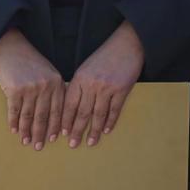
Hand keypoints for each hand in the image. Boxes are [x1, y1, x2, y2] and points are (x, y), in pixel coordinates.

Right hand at [0, 28, 64, 149]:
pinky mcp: (14, 90)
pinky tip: (14, 130)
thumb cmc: (31, 62)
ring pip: (29, 116)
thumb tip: (55, 114)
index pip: (59, 109)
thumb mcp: (49, 73)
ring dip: (27, 131)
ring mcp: (30, 89)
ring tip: (26, 142)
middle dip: (41, 133)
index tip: (54, 139)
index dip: (56, 126)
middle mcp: (45, 87)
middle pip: (44, 116)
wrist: (11, 49)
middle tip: (39, 147)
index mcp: (57, 83)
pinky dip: (14, 122)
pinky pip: (14, 111)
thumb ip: (53, 90)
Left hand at [62, 22, 143, 147]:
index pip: (69, 105)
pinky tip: (107, 130)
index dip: (65, 121)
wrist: (126, 45)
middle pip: (82, 113)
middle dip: (76, 131)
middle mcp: (91, 85)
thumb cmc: (104, 57)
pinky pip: (114, 109)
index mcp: (79, 80)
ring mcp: (107, 88)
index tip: (62, 134)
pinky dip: (110, 121)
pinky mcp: (122, 89)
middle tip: (73, 145)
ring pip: (98, 114)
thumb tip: (71, 108)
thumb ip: (78, 86)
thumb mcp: (85, 69)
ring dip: (94, 130)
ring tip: (91, 142)